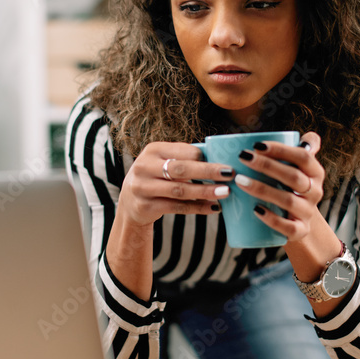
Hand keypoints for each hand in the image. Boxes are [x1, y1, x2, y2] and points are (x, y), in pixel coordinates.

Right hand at [117, 142, 234, 226]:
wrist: (129, 203)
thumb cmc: (156, 178)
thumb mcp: (163, 163)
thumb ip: (185, 159)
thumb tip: (219, 161)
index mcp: (153, 150)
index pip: (184, 151)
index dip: (205, 157)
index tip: (225, 162)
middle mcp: (144, 166)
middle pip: (181, 169)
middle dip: (208, 172)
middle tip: (230, 174)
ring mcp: (142, 187)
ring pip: (180, 190)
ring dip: (205, 192)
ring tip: (225, 192)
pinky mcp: (145, 206)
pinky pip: (177, 207)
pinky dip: (197, 208)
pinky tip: (213, 208)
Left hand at [232, 132, 331, 244]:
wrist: (300, 224)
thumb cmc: (292, 189)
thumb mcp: (300, 170)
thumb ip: (303, 151)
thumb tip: (307, 138)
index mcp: (315, 173)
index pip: (303, 156)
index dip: (281, 150)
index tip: (256, 145)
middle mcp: (315, 192)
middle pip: (293, 177)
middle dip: (267, 166)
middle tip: (243, 157)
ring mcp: (308, 212)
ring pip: (288, 201)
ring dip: (263, 189)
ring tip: (240, 180)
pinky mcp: (300, 231)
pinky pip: (288, 227)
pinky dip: (271, 218)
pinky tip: (255, 210)